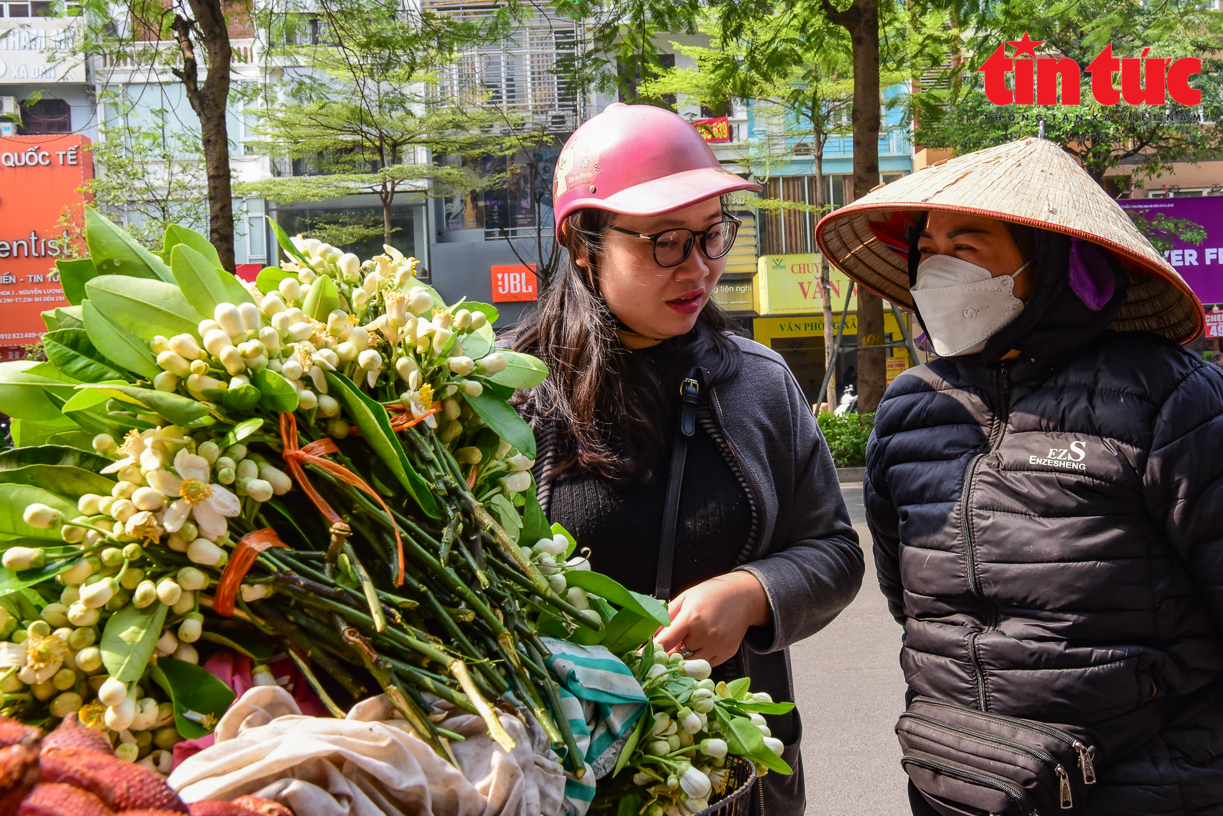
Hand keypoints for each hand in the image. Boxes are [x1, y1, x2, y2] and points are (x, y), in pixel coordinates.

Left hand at [654, 571, 770, 666]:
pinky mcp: (726, 654)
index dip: (651, 652)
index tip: (640, 658)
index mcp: (691, 618)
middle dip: (670, 652)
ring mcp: (717, 647)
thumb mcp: (684, 599)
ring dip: (685, 657)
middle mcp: (705, 635)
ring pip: (690, 664)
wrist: (743, 596)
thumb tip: (647, 634)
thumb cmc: (711, 594)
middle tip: (671, 643)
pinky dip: (699, 659)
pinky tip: (702, 643)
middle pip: (677, 655)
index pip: (665, 642)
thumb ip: (665, 617)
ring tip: (690, 639)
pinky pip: (705, 665)